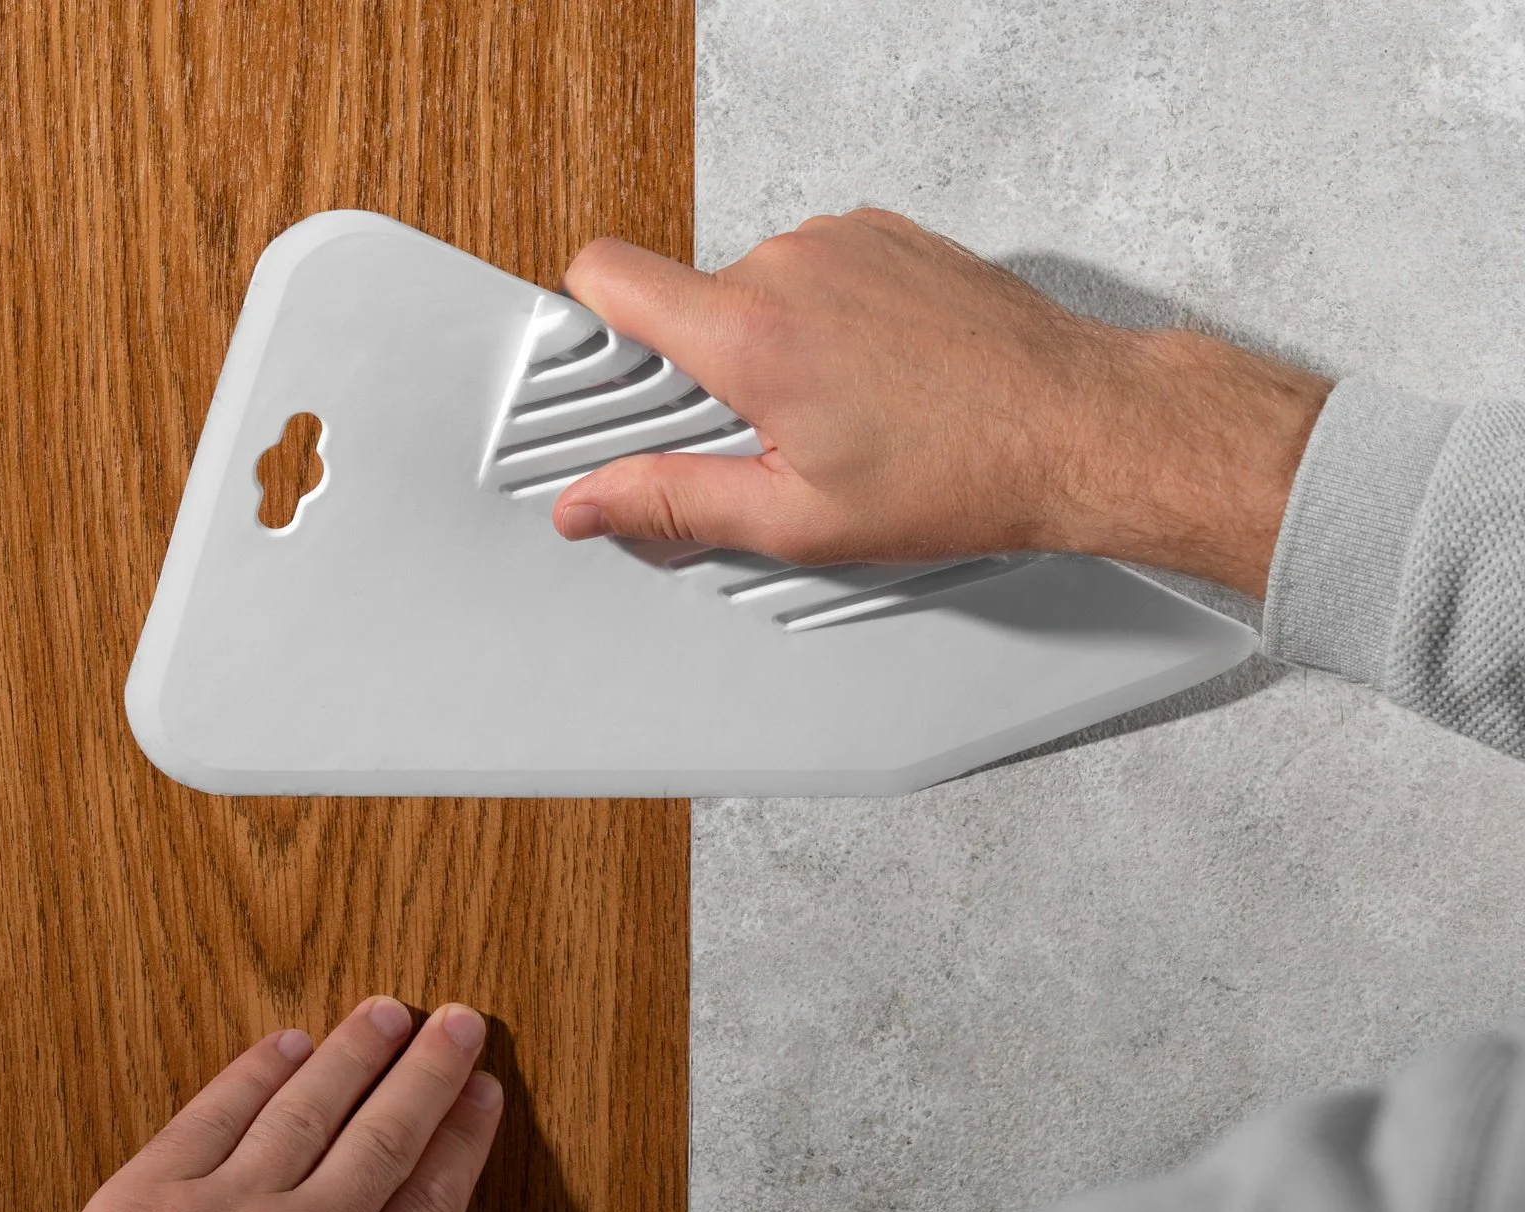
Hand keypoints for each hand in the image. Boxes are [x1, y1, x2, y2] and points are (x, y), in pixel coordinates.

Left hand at [17, 997, 501, 1211]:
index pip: (430, 1202)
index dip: (463, 1139)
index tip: (483, 1094)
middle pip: (386, 1138)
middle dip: (430, 1074)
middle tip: (460, 1022)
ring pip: (308, 1110)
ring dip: (353, 1054)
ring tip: (384, 1013)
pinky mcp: (152, 1194)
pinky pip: (215, 1114)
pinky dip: (255, 1072)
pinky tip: (285, 1043)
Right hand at [550, 209, 1331, 597]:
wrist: (1080, 426)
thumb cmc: (963, 472)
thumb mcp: (796, 518)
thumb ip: (671, 504)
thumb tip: (590, 505)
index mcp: (751, 330)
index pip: (605, 274)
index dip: (588, 326)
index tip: (609, 380)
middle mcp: (791, 262)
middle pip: (684, 299)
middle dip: (703, 369)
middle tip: (762, 436)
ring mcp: (844, 239)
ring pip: (753, 288)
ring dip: (770, 346)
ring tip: (834, 414)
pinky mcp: (887, 235)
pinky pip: (814, 271)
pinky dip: (824, 321)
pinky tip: (871, 380)